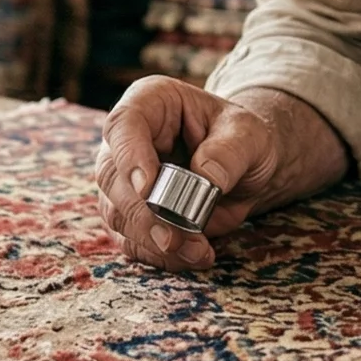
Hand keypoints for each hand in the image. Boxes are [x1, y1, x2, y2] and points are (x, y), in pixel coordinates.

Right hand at [93, 77, 287, 271]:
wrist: (246, 167)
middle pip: (112, 176)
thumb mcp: (249, 135)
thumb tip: (207, 178)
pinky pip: (131, 239)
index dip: (130, 157)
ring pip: (116, 212)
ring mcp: (124, 178)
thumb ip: (230, 152)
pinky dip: (158, 255)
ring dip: (151, 239)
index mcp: (150, 103)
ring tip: (197, 251)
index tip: (148, 189)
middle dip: (142, 212)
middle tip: (173, 237)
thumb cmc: (242, 139)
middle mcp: (126, 140)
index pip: (124, 125)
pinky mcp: (131, 213)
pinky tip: (192, 257)